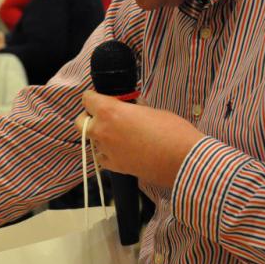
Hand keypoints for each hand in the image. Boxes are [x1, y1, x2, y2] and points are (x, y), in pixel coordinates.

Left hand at [74, 90, 203, 187]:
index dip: (94, 97)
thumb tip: (127, 107)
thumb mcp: (149, 110)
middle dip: (89, 118)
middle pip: (80, 122)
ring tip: (120, 135)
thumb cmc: (172, 131)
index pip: (87, 98)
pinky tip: (121, 150)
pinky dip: (107, 153)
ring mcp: (106, 150)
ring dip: (100, 136)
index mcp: (109, 111)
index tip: (102, 99)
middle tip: (105, 117)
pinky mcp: (114, 166)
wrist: (184, 160)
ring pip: (91, 140)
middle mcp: (102, 130)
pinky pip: (101, 157)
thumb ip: (131, 108)